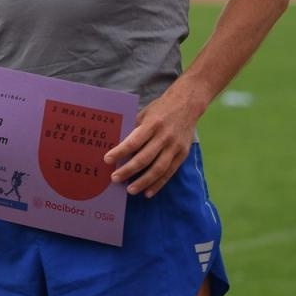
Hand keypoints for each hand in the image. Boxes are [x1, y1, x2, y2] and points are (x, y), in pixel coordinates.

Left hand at [105, 83, 206, 197]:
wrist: (187, 104)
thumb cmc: (161, 108)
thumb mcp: (145, 113)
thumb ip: (134, 129)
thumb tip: (117, 144)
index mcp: (152, 124)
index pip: (134, 141)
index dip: (120, 152)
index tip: (107, 160)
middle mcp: (164, 137)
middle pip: (145, 158)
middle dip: (128, 170)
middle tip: (115, 179)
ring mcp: (175, 147)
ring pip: (158, 169)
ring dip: (143, 182)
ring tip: (130, 190)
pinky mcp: (182, 154)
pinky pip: (169, 172)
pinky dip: (158, 184)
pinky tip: (148, 192)